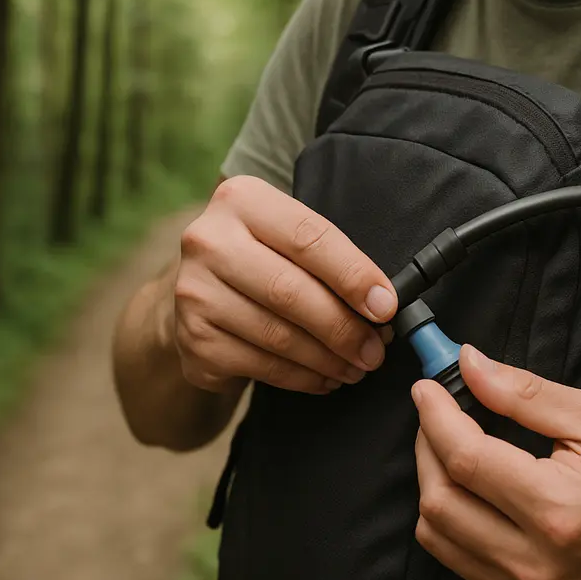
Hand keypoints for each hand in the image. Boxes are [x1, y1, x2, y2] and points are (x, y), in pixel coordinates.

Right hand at [171, 175, 397, 394]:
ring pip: (277, 335)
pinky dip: (302, 378)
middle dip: (344, 328)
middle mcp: (209, 241)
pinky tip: (324, 378)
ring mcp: (194, 292)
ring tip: (356, 367)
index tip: (386, 307)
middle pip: (291, 291)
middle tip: (375, 351)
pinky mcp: (194, 339)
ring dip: (327, 359)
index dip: (354, 276)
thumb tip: (381, 306)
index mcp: (243, 201)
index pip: (309, 238)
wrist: (201, 292)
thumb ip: (331, 260)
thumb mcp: (289, 239)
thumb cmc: (264, 260)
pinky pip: (261, 366)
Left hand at [411, 345, 580, 579]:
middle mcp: (533, 557)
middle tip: (437, 413)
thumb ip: (525, 392)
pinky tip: (466, 487)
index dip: (436, 417)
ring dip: (431, 481)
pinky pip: (453, 557)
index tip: (427, 388)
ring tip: (450, 447)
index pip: (466, 458)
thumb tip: (470, 365)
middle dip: (426, 444)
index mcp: (556, 507)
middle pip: (439, 497)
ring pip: (435, 532)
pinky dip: (446, 516)